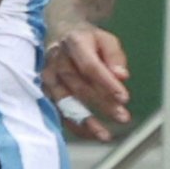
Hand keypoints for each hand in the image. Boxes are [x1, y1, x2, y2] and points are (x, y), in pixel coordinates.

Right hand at [43, 21, 131, 137]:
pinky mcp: (45, 90)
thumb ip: (115, 57)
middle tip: (123, 116)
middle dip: (103, 104)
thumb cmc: (87, 40)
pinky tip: (91, 134)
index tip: (124, 98)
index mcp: (74, 43)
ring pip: (66, 103)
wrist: (61, 33)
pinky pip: (59, 112)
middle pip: (80, 86)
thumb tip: (122, 76)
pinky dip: (75, 126)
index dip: (107, 84)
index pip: (90, 67)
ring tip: (105, 135)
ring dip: (87, 121)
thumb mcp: (106, 39)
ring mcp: (48, 76)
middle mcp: (57, 60)